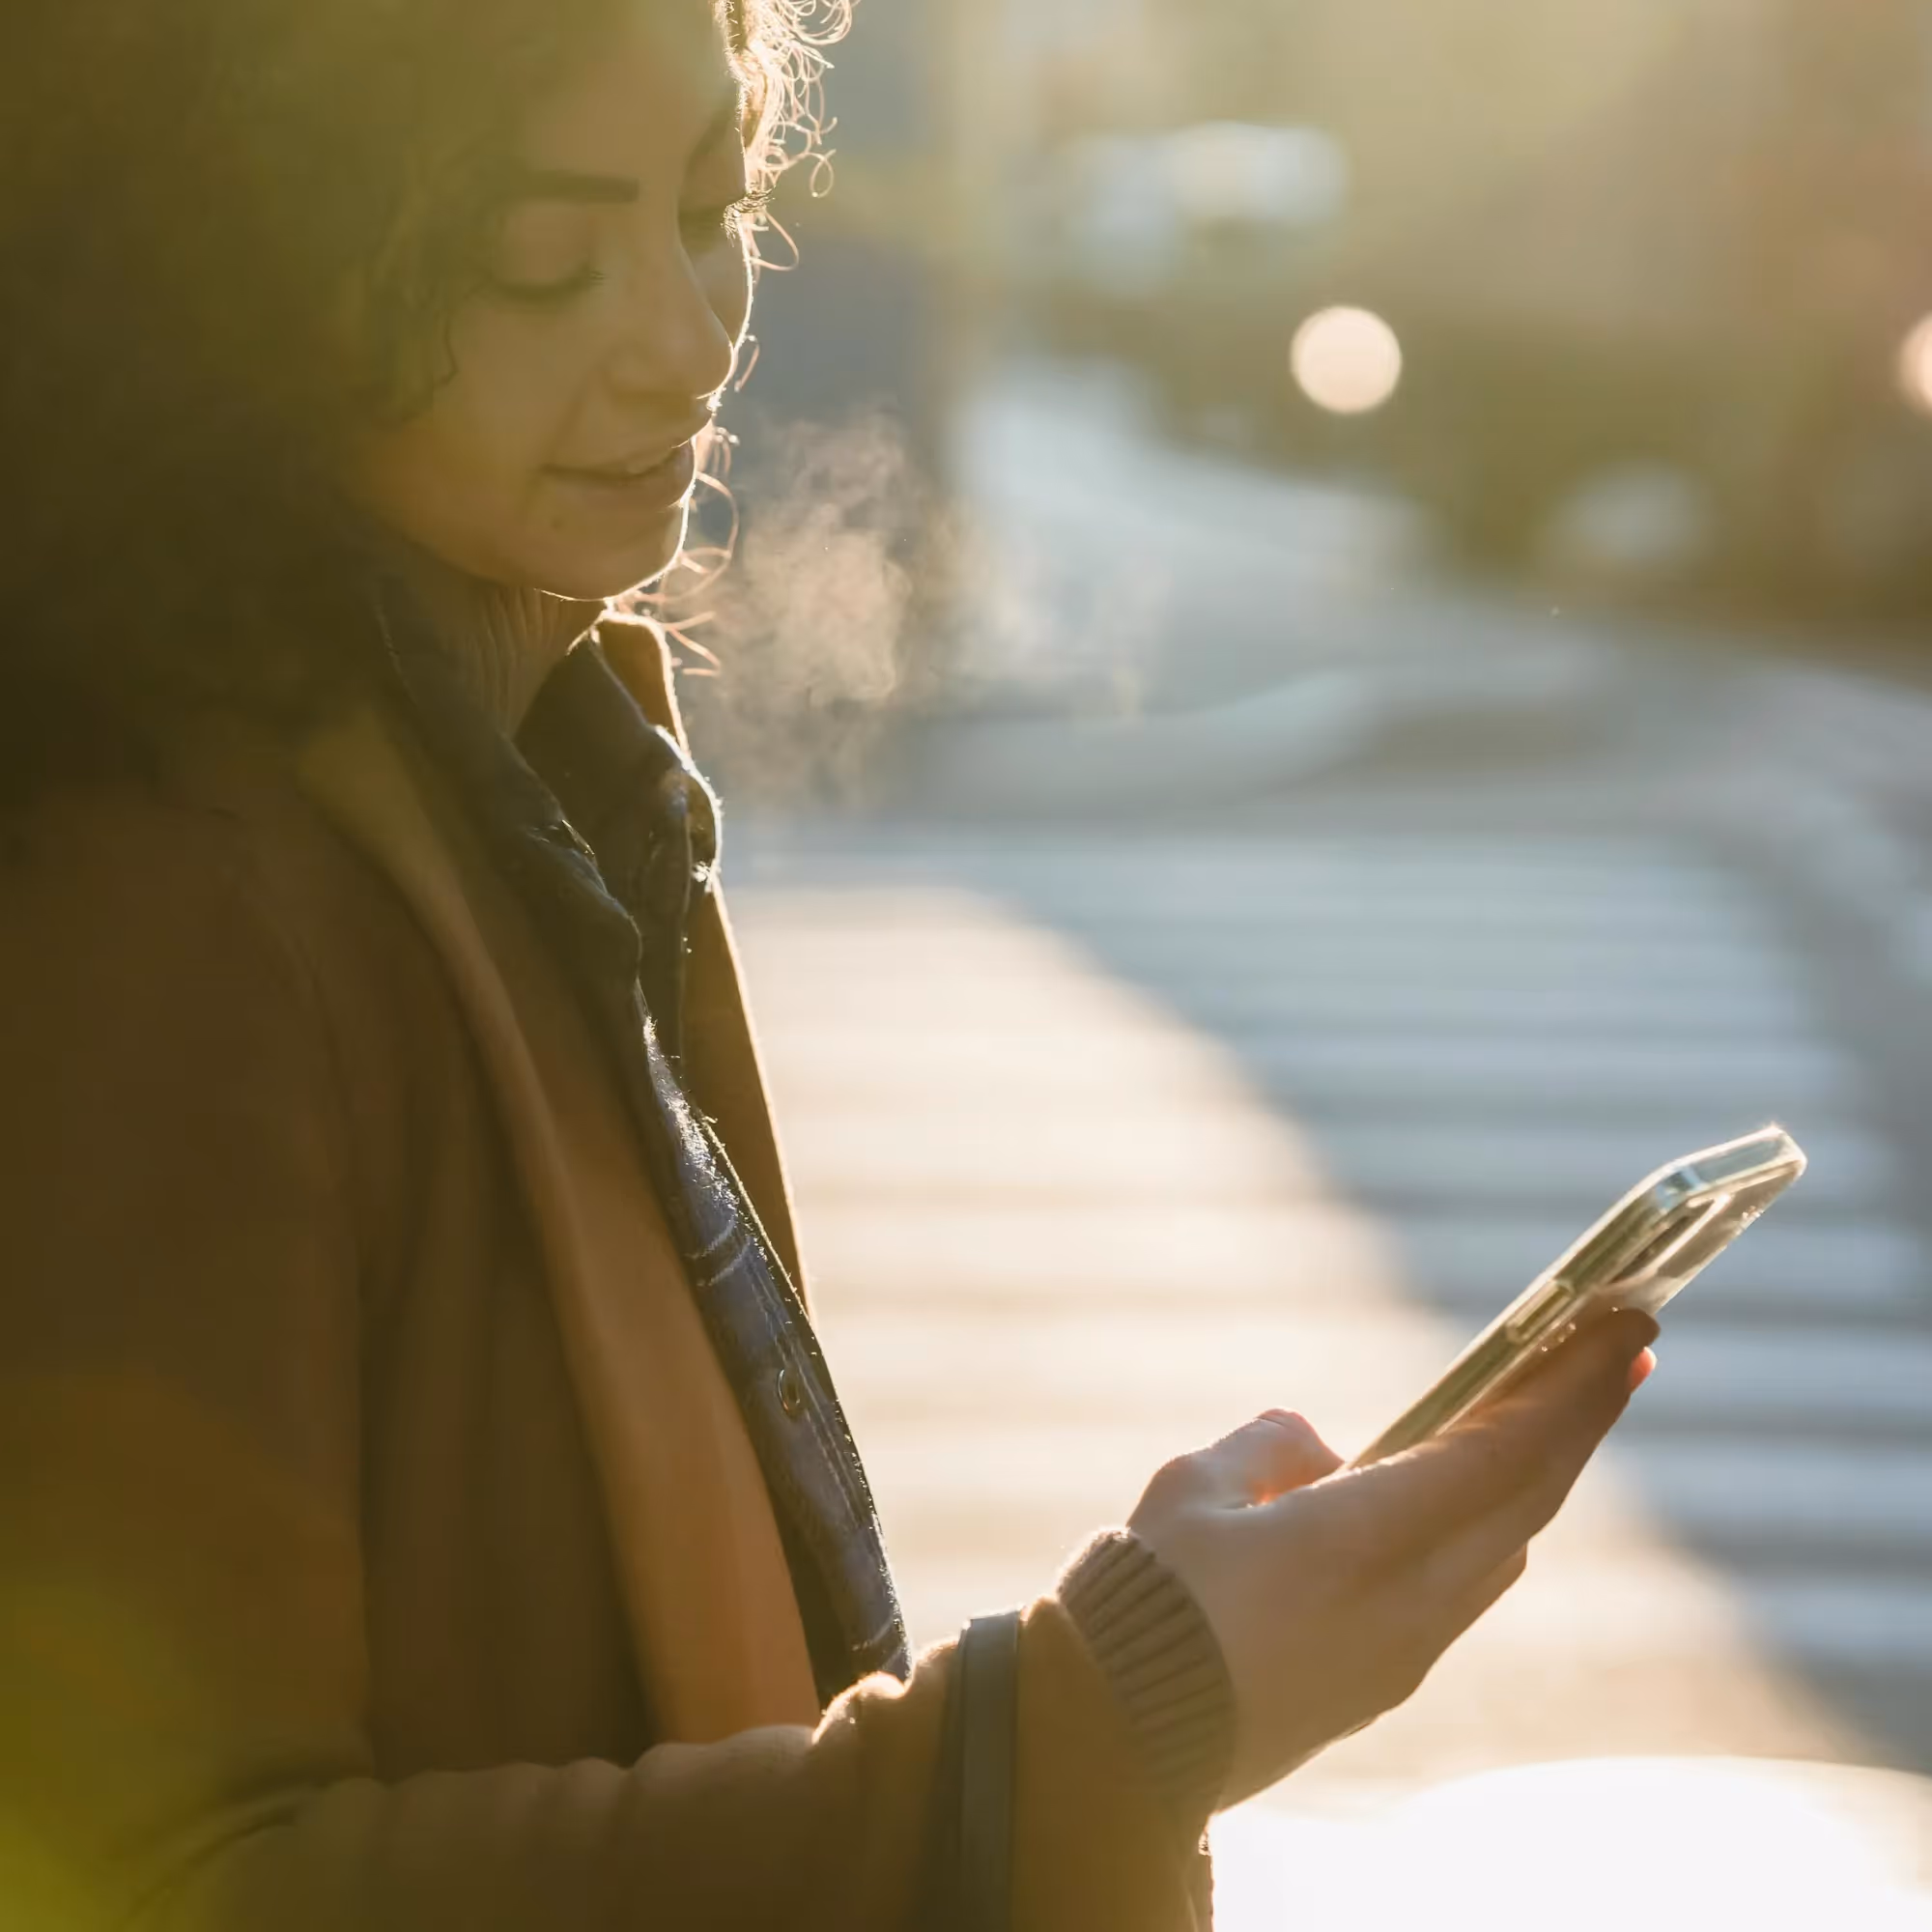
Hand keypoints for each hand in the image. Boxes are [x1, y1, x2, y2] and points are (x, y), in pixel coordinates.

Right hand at [1128, 1307, 1657, 1806]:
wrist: (1120, 1748)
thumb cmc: (1145, 1605)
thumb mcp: (1193, 1491)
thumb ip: (1267, 1449)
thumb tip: (1317, 1444)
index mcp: (1365, 1542)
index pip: (1504, 1452)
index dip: (1572, 1386)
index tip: (1624, 1328)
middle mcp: (1409, 1604)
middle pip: (1527, 1499)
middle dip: (1579, 1417)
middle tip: (1621, 1349)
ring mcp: (1402, 1652)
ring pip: (1505, 1547)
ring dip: (1537, 1472)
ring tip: (1550, 1410)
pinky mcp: (1378, 1681)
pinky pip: (1464, 1586)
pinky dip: (1492, 1520)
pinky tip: (1472, 1492)